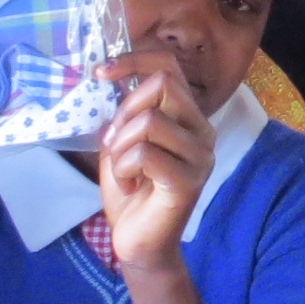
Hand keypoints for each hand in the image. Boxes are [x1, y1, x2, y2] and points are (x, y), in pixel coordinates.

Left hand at [94, 52, 216, 274]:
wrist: (140, 243)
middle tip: (115, 140)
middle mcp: (203, 131)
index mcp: (189, 117)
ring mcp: (200, 156)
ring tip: (122, 169)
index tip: (101, 72)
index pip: (169, 67)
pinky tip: (129, 186)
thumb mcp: (122, 143)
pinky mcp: (188, 181)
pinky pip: (144, 155)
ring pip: (149, 122)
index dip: (134, 60)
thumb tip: (113, 78)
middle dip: (125, 110)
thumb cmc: (132, 191)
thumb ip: (127, 113)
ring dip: (121, 146)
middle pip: (162, 86)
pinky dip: (124, 169)